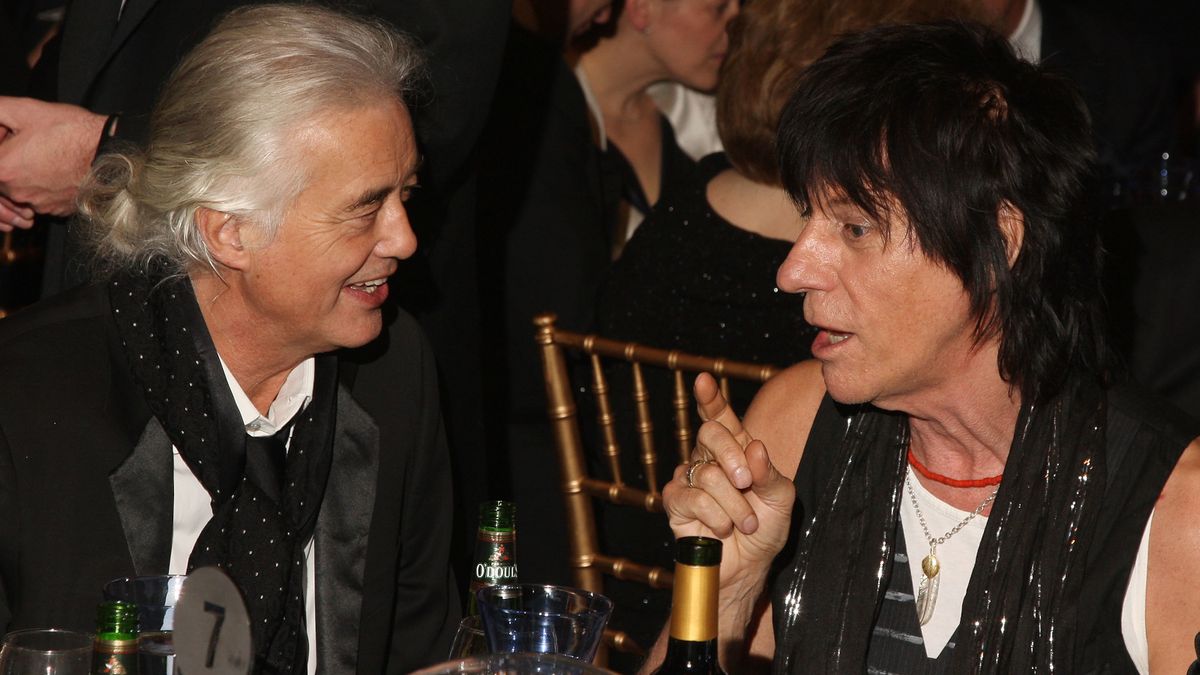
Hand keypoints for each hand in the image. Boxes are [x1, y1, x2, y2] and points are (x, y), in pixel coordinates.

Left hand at [0, 97, 106, 224]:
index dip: (3, 145)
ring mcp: (39, 204)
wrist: (109, 152)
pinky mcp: (57, 210)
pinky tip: (58, 172)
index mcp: (3, 168)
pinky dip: (46, 188)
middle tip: (31, 146)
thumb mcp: (27, 110)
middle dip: (11, 163)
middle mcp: (17, 192)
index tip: (12, 140)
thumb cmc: (72, 132)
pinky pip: (43, 200)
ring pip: (21, 191)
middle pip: (2, 179)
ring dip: (28, 177)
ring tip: (47, 158)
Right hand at [663, 373, 794, 592]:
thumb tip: (753, 447)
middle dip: (733, 459)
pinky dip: (716, 517)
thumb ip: (768, 471)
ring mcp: (689, 479)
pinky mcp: (675, 503)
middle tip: (747, 485)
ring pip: (707, 474)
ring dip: (734, 504)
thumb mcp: (780, 498)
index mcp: (735, 450)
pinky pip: (693, 498)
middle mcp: (708, 459)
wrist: (749, 566)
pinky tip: (722, 529)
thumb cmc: (765, 529)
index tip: (704, 381)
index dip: (711, 398)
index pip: (720, 417)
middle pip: (709, 433)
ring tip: (745, 523)